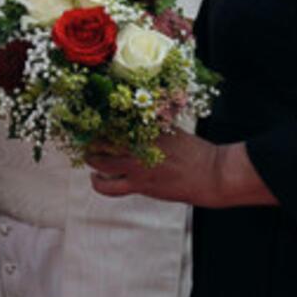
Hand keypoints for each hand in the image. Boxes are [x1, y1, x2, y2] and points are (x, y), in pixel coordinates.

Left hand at [86, 132, 275, 208]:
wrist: (211, 175)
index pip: (109, 121)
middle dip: (88, 139)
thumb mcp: (170, 127)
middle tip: (85, 138)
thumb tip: (136, 109)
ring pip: (99, 163)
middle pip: (99, 140)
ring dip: (91, 160)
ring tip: (88, 157)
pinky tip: (96, 178)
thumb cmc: (194, 149)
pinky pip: (110, 188)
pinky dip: (99, 183)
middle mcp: (136, 146)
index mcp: (143, 128)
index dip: (94, 120)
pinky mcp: (140, 186)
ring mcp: (136, 167)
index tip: (86, 118)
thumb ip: (150, 121)